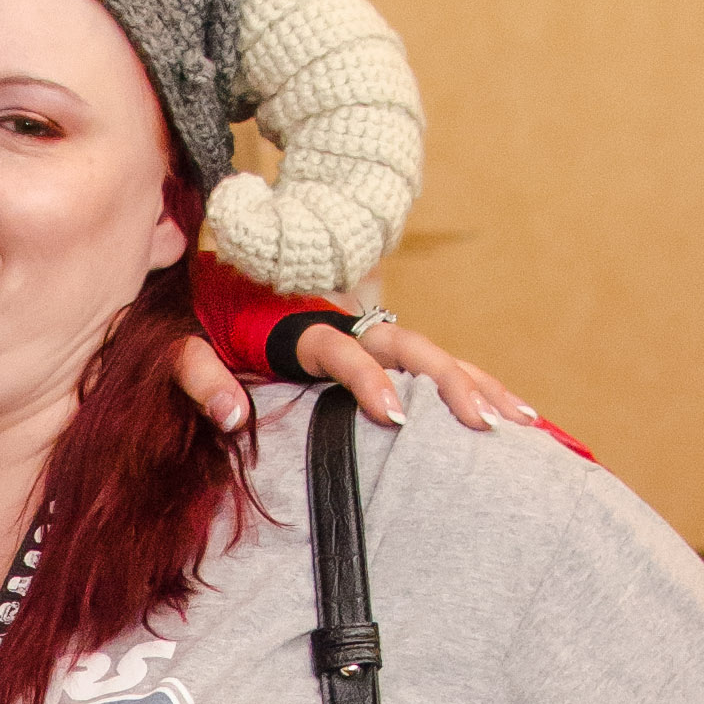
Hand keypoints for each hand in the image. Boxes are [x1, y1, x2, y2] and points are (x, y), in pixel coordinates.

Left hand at [174, 315, 538, 438]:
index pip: (342, 350)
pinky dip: (472, 384)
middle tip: (482, 425)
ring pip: (433, 352)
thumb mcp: (182, 343)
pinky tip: (508, 413)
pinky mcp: (377, 342)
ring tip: (521, 422)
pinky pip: (430, 364)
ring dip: (478, 383)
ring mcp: (367, 328)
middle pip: (409, 345)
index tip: (395, 418)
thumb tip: (231, 415)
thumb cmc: (198, 321)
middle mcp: (344, 319)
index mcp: (299, 322)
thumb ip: (199, 374)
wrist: (212, 278)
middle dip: (449, 383)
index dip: (369, 380)